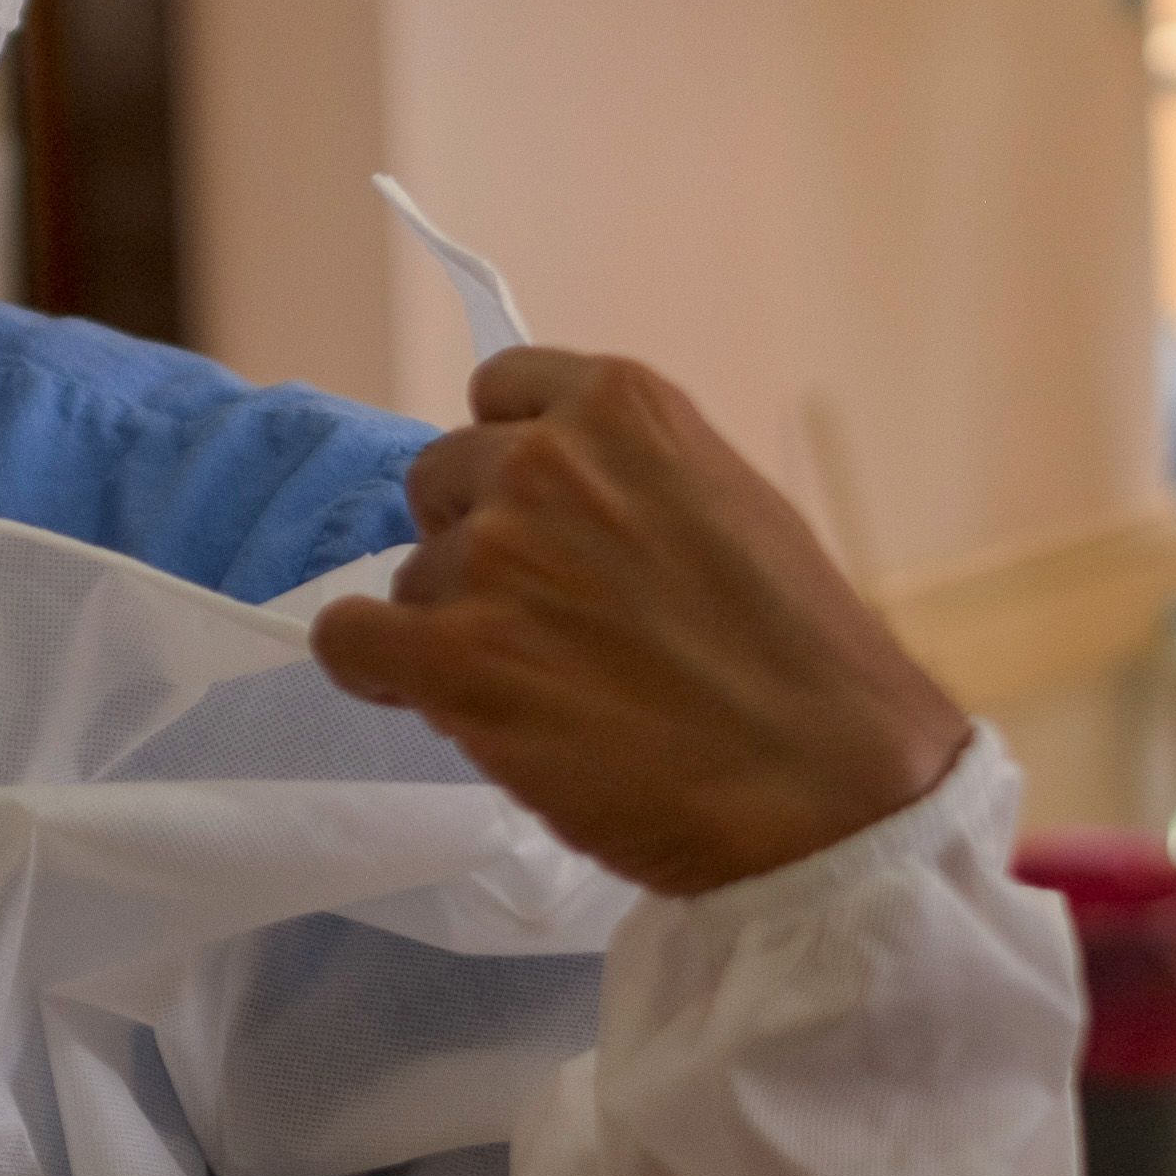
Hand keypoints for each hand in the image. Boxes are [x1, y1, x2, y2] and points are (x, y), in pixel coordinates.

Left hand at [313, 350, 967, 895]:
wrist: (827, 783)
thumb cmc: (802, 660)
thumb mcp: (725, 509)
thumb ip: (627, 485)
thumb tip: (548, 509)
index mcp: (620, 406)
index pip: (501, 392)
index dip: (510, 465)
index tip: (542, 522)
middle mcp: (542, 462)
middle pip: (441, 481)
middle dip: (477, 543)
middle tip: (543, 621)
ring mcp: (492, 559)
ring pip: (411, 577)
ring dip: (450, 626)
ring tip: (538, 689)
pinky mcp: (451, 661)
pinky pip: (349, 642)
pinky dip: (373, 669)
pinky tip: (428, 698)